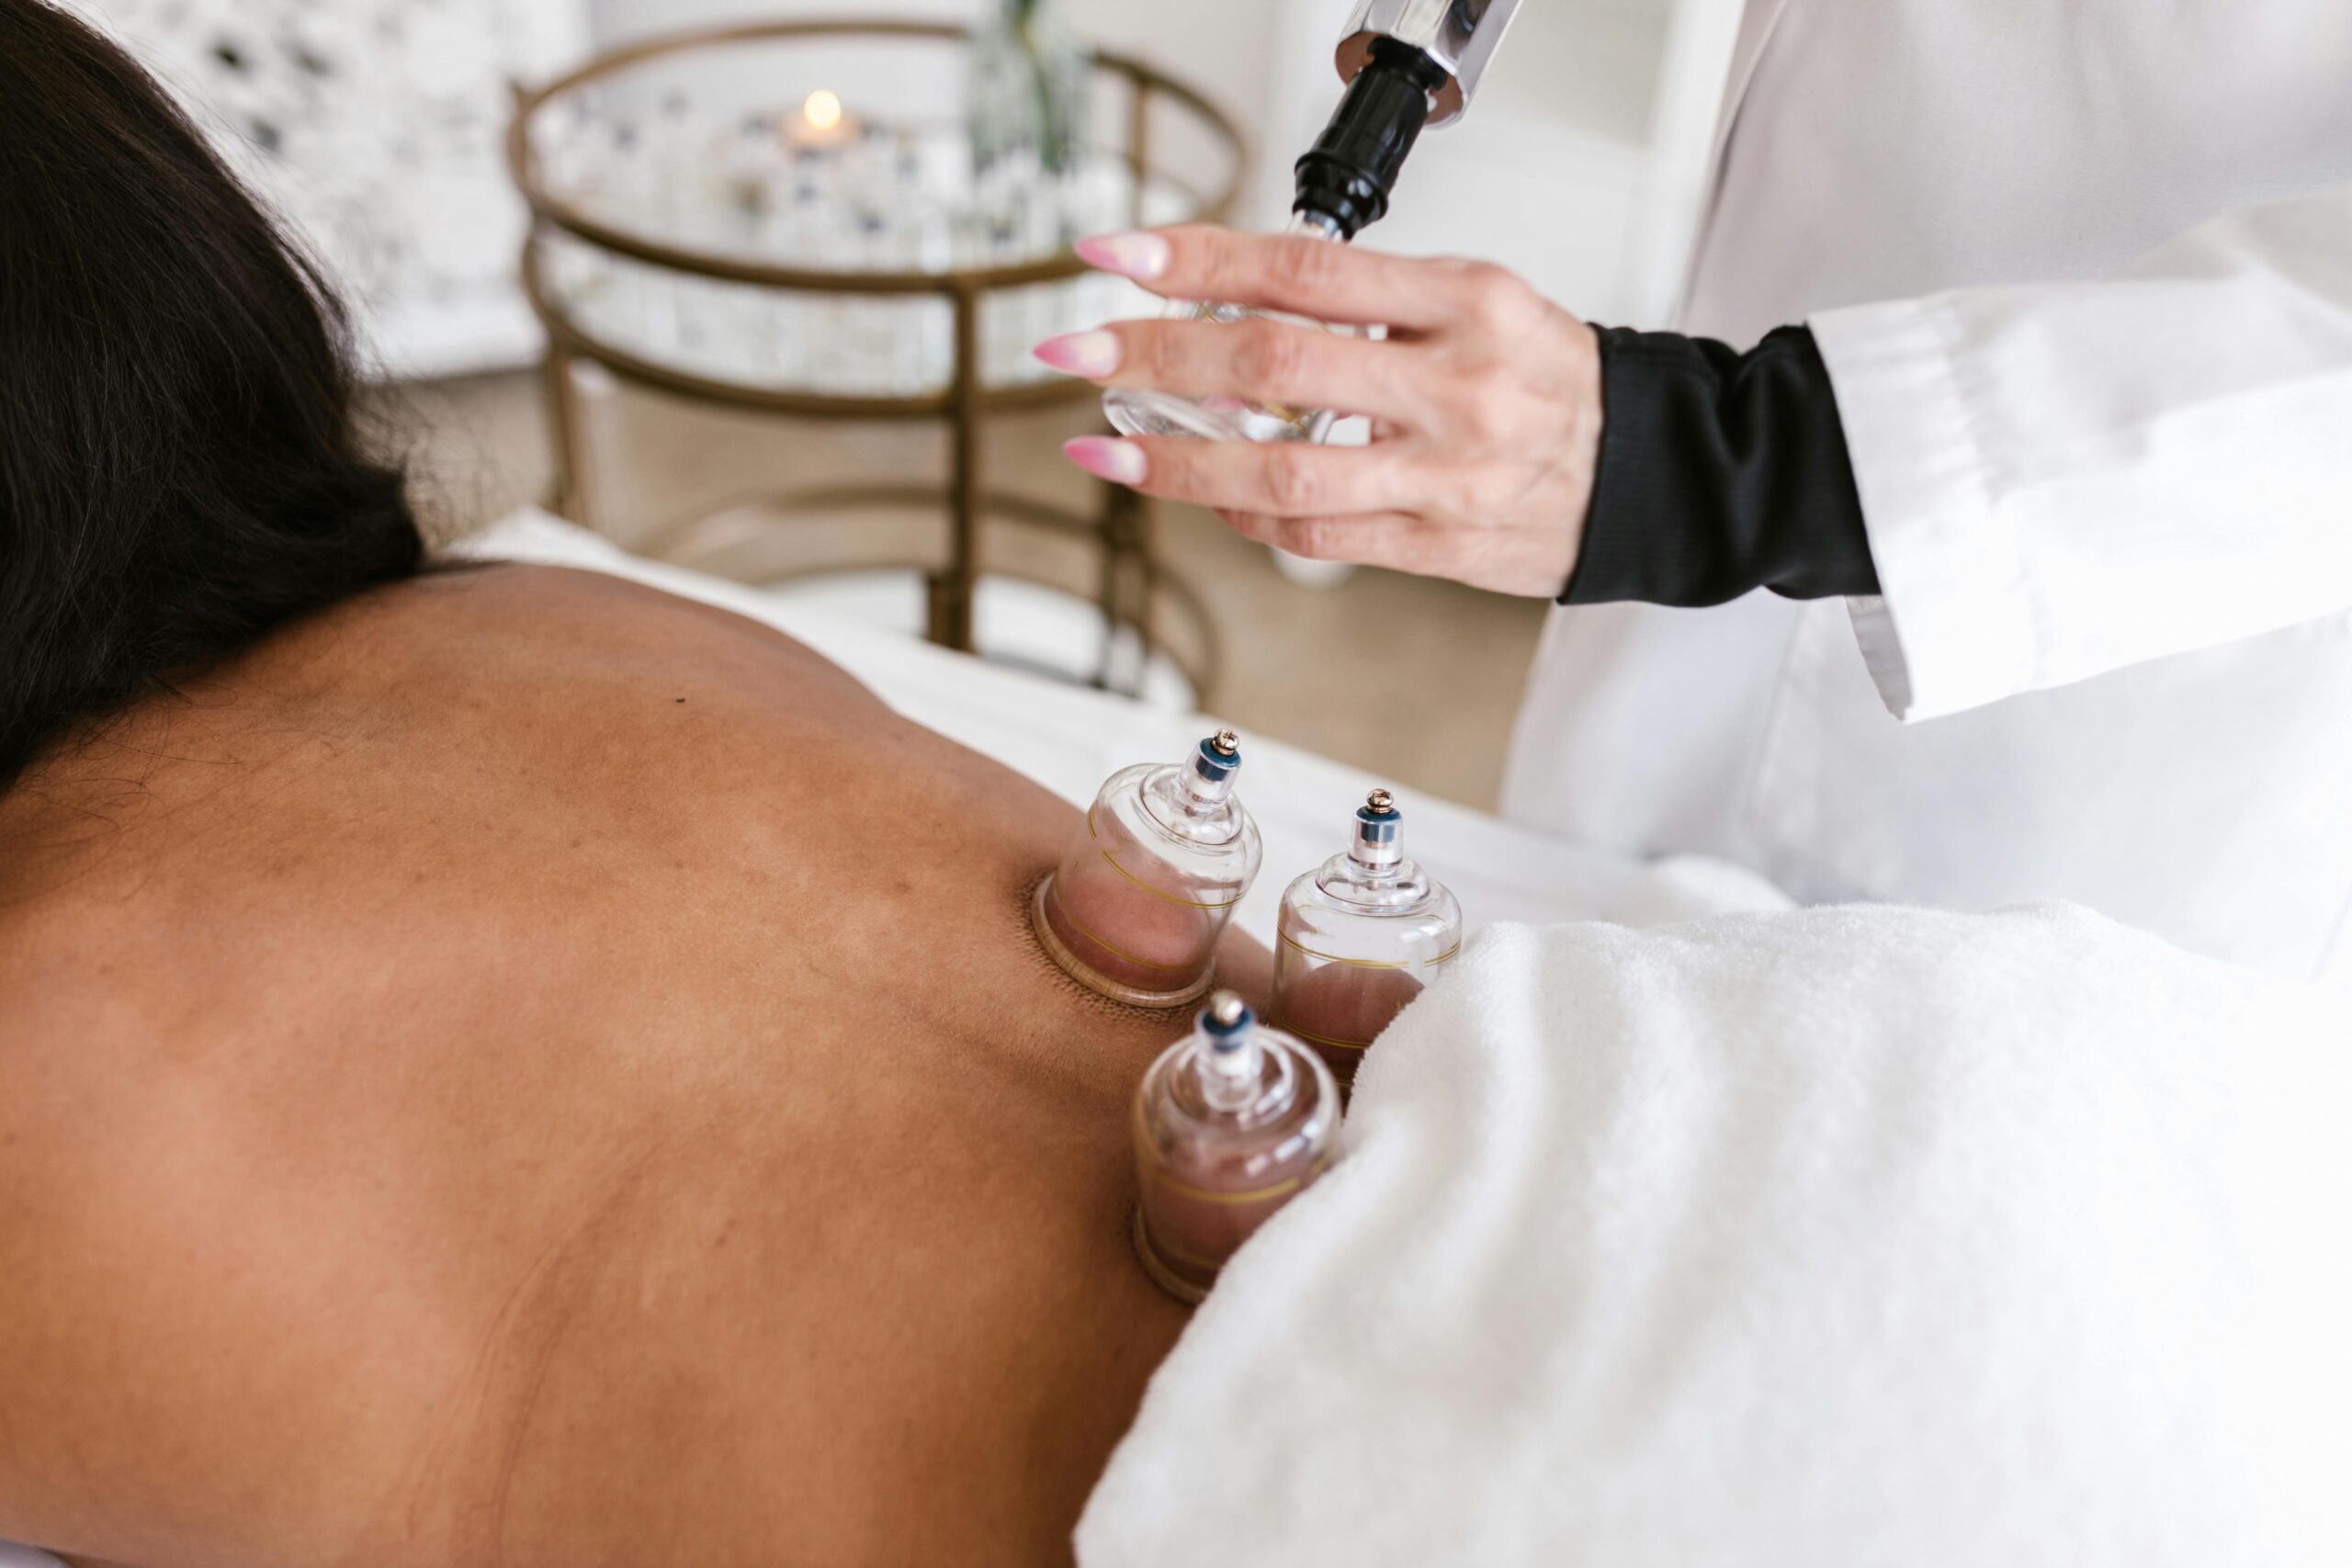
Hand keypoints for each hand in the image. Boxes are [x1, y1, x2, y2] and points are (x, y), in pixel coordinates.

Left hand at [1033, 226, 1602, 597]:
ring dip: (1173, 462)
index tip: (1118, 255)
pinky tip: (1197, 492)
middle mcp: (1455, 387)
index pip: (1304, 269)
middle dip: (1156, 356)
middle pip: (1274, 366)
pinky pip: (1316, 534)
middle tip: (1077, 350)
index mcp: (1467, 302)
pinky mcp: (1436, 546)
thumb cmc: (1551, 380)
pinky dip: (1242, 513)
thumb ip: (1372, 301)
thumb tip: (1234, 297)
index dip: (1198, 260)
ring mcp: (1443, 476)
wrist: (1650, 473)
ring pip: (1280, 471)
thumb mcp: (1481, 300)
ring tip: (1102, 448)